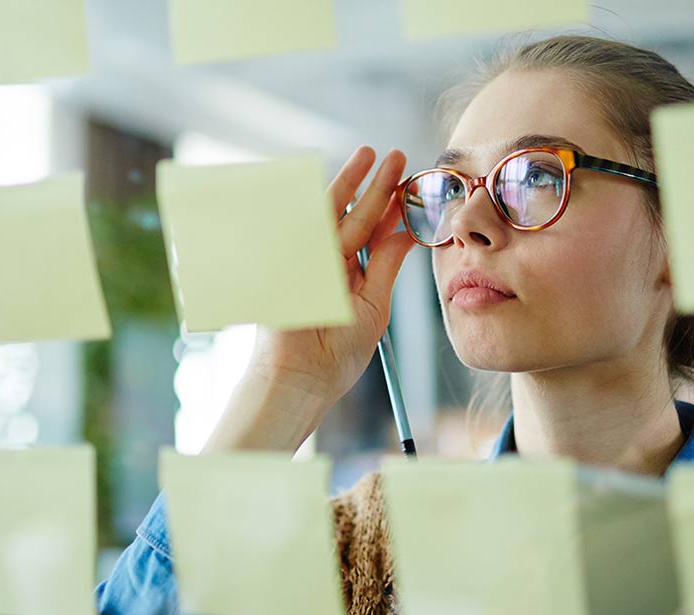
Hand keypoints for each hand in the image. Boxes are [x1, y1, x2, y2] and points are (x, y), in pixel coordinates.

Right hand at [251, 146, 414, 404]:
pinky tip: (334, 179)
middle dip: (375, 185)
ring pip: (331, 214)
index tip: (408, 183)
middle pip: (354, 215)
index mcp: (351, 273)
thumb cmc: (337, 354)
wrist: (301, 378)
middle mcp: (329, 262)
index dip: (390, 207)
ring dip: (349, 184)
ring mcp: (306, 261)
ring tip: (369, 157)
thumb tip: (405, 232)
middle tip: (394, 157)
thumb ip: (386, 266)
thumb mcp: (374, 304)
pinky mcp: (286, 264)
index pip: (373, 232)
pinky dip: (316, 202)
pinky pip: (302, 227)